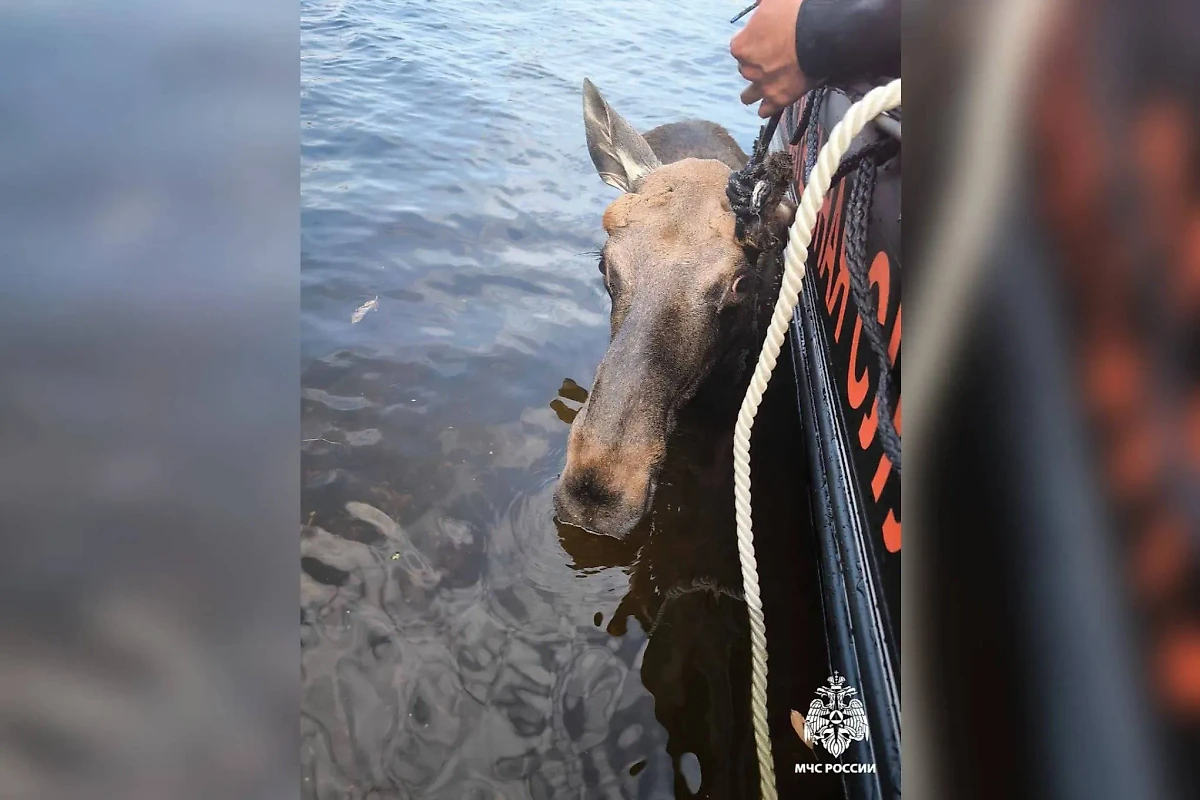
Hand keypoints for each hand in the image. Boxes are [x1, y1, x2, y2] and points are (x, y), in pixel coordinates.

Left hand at [730, 0, 808, 117]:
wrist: (821, 34)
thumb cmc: (795, 13)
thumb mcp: (772, 2)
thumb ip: (761, 7)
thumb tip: (760, 5)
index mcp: (741, 46)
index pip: (740, 46)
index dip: (753, 43)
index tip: (763, 41)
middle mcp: (747, 68)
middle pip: (746, 68)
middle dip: (756, 64)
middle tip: (771, 58)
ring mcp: (763, 85)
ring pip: (749, 95)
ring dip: (753, 92)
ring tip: (758, 91)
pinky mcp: (780, 98)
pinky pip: (766, 109)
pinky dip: (766, 108)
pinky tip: (766, 108)